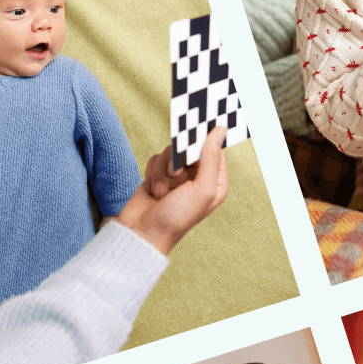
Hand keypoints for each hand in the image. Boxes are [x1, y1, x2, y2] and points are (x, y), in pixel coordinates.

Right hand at [114, 126, 228, 255]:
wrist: (142, 234)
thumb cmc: (177, 217)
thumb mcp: (202, 188)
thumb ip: (211, 157)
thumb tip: (220, 130)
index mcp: (215, 180)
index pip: (216, 148)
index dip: (207, 139)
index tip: (198, 132)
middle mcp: (198, 176)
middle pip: (191, 147)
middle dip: (180, 160)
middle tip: (176, 173)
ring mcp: (177, 175)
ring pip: (171, 152)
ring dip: (164, 170)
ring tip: (162, 192)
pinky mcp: (159, 175)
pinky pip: (156, 159)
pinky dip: (153, 173)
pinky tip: (153, 191)